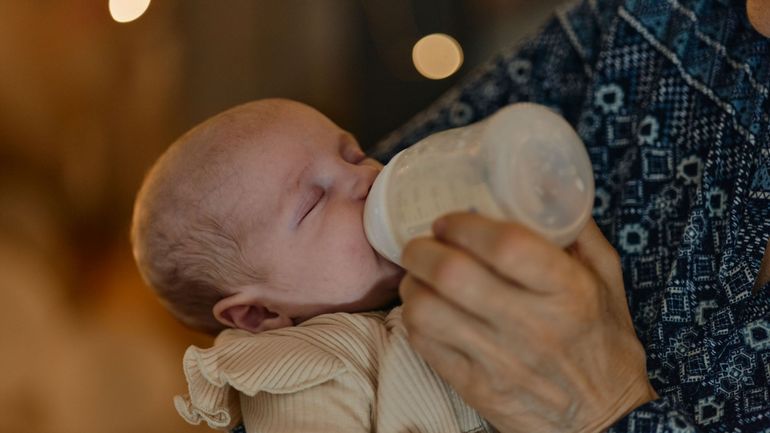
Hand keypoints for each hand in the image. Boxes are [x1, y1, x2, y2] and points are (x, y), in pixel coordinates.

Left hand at [399, 213, 656, 432]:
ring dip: (412, 284)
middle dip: (422, 249)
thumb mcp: (608, 281)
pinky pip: (424, 345)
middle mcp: (533, 326)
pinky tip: (425, 308)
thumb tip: (545, 189)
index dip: (465, 225)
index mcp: (568, 292)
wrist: (605, 423)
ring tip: (418, 276)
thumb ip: (579, 234)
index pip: (505, 246)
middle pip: (453, 274)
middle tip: (420, 244)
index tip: (448, 220)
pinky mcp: (477, 389)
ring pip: (427, 310)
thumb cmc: (604, 343)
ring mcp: (501, 362)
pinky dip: (414, 319)